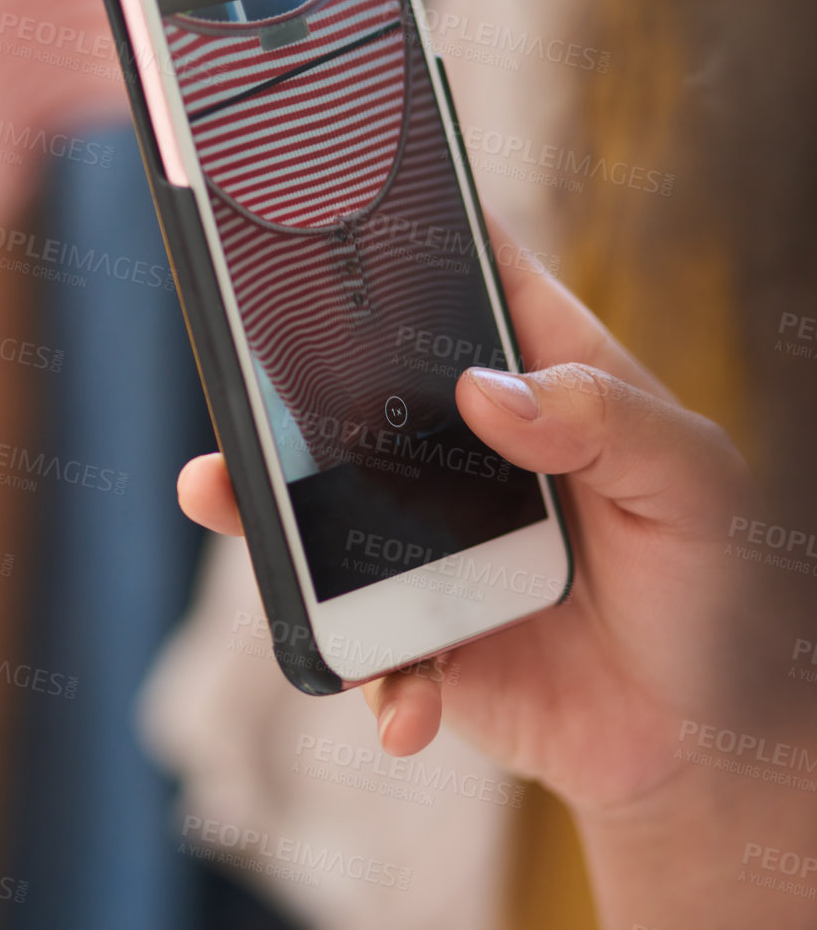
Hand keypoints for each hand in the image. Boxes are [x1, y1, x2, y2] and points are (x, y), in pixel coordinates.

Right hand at [177, 214, 816, 925]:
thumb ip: (608, 420)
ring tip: (218, 493)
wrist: (700, 739)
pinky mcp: (412, 629)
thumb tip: (485, 390)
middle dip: (279, 378)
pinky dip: (370, 673)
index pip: (468, 279)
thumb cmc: (719, 588)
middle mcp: (467, 451)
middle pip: (353, 390)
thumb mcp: (696, 484)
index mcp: (542, 380)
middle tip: (231, 364)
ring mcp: (428, 539)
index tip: (332, 200)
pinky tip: (408, 705)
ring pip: (320, 507)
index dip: (404, 230)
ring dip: (263, 508)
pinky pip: (357, 638)